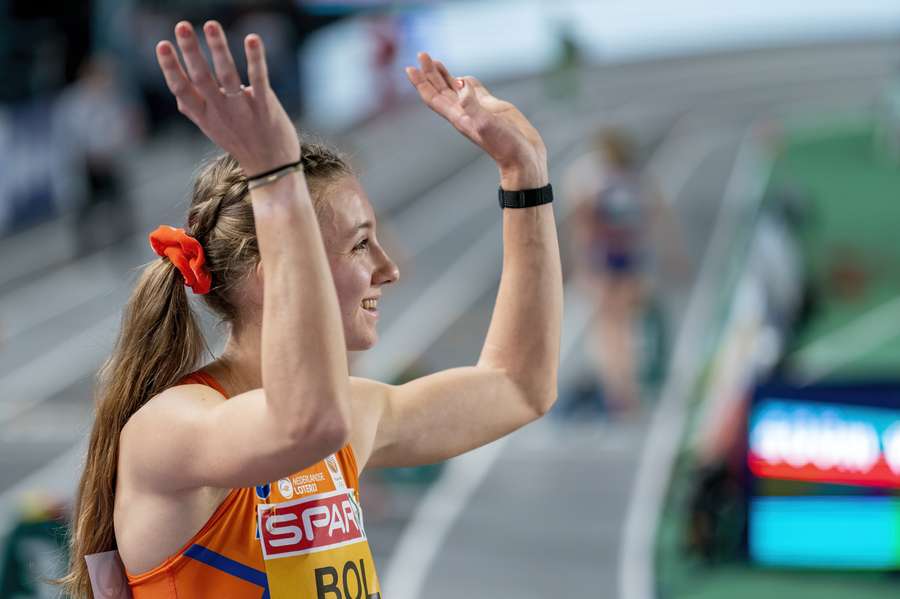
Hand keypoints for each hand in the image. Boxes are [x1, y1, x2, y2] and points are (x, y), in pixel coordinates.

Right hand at [155, 20, 299, 175]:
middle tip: (182, 26)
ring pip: (228, 76)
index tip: (162, 45)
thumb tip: (177, 92)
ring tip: (211, 25)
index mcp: (203, 115)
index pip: (181, 88)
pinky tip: (251, 39)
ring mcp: (243, 110)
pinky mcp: (266, 107)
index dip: (170, 67)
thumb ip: (194, 109)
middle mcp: (220, 112)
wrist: (271, 166)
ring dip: (219, 49)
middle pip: (201, 78)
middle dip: (190, 51)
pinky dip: (255, 59)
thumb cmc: (239, 141)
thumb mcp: (211, 128)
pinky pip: (259, 79)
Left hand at [405, 52, 547, 189]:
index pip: (434, 97)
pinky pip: (474, 91)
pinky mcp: (492, 107)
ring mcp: (478, 109)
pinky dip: (465, 82)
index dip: (421, 83)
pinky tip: (462, 78)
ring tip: (435, 63)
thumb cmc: (505, 145)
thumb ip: (472, 103)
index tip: (411, 67)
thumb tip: (460, 81)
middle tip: (422, 54)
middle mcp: (464, 112)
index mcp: (458, 117)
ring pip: (455, 89)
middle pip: (440, 90)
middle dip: (430, 73)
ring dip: (443, 77)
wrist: (522, 158)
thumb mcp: (486, 123)